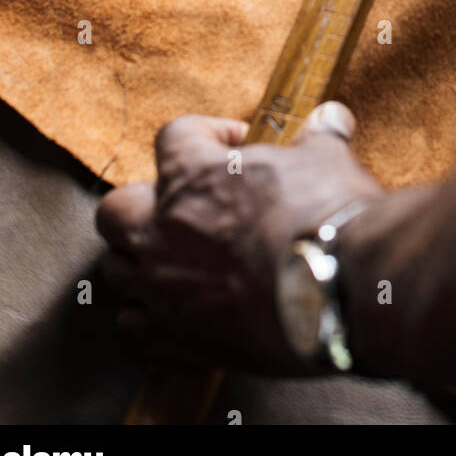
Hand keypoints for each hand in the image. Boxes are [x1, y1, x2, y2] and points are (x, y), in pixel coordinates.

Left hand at [96, 102, 382, 373]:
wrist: (340, 290)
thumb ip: (316, 137)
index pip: (173, 137)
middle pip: (116, 209)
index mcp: (191, 176)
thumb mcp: (326, 158)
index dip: (206, 134)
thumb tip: (329, 118)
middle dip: (144, 204)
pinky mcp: (176, 337)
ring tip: (178, 260)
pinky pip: (133, 327)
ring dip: (140, 261)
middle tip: (186, 208)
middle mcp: (163, 231)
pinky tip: (179, 309)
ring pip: (115, 270)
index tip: (236, 146)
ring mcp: (163, 287)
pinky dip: (149, 317)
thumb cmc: (325, 215)